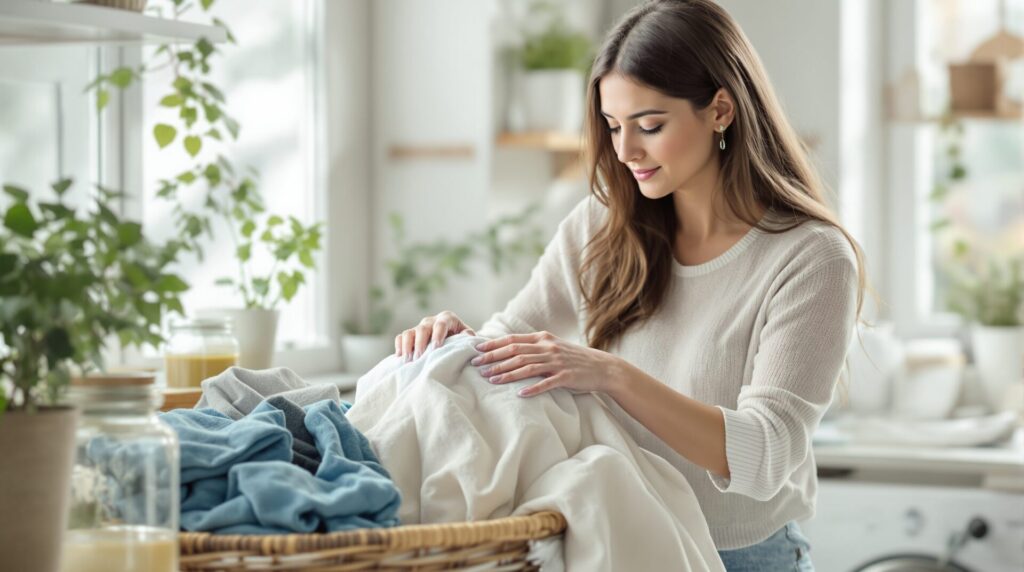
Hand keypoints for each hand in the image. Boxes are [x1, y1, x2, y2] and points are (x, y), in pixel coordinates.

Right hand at [395, 310, 474, 361]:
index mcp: (447, 318)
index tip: (436, 348)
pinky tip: (400, 357)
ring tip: (408, 361)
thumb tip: (467, 339)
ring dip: (407, 346)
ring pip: (409, 332)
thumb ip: (468, 336)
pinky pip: (400, 337)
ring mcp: (419, 328)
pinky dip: (399, 346)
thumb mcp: (468, 336)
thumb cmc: (462, 339)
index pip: (441, 324)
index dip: (437, 335)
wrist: (453, 341)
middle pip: (422, 329)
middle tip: (419, 358)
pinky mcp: (411, 335)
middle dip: (420, 344)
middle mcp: (431, 321)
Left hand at [470, 331, 622, 396]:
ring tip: (490, 380)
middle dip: (493, 359)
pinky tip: (519, 394)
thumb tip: (509, 350)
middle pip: (515, 352)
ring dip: (506, 373)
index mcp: (543, 339)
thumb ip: (534, 347)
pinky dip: (532, 388)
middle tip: (476, 366)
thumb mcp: (553, 347)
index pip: (513, 340)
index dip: (494, 345)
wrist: (602, 367)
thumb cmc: (574, 359)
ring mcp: (557, 362)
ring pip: (526, 367)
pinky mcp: (566, 376)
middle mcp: (548, 348)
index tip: (476, 350)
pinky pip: (546, 383)